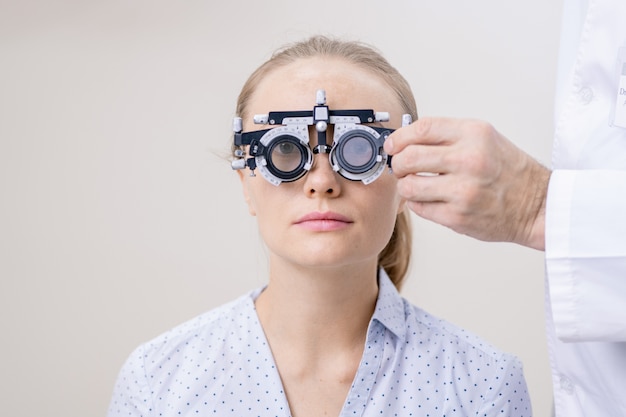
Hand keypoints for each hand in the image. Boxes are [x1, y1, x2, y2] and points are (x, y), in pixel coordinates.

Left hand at [384, 117, 549, 249]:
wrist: (538, 205)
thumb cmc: (508, 171)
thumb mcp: (484, 139)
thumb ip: (447, 136)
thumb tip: (404, 140)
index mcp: (474, 134)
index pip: (421, 129)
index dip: (399, 137)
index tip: (392, 145)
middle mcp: (469, 160)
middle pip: (409, 157)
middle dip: (397, 163)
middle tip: (401, 167)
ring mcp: (463, 191)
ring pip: (408, 186)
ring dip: (405, 186)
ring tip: (414, 184)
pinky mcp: (457, 217)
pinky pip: (419, 208)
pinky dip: (418, 203)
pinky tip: (430, 199)